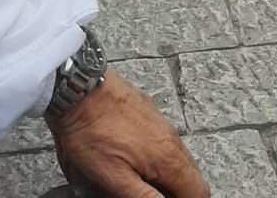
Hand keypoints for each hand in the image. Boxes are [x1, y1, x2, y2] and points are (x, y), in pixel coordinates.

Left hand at [48, 70, 207, 197]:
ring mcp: (158, 120)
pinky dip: (155, 153)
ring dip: (166, 173)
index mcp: (168, 158)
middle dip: (177, 191)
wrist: (78, 88)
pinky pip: (160, 137)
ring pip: (176, 155)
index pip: (198, 192)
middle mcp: (170, 136)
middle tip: (153, 193)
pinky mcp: (145, 109)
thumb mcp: (115, 179)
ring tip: (140, 180)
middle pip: (190, 174)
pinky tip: (131, 157)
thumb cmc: (91, 132)